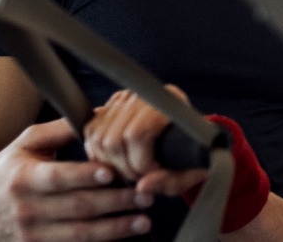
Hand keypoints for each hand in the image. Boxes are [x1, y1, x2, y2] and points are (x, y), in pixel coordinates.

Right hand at [0, 118, 153, 238]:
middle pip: (77, 208)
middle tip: (145, 195)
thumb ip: (60, 129)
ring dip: (115, 229)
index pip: (57, 178)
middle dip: (115, 202)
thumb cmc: (5, 173)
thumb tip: (99, 113)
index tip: (111, 172)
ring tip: (144, 221)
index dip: (85, 176)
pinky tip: (123, 238)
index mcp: (23, 179)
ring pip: (79, 235)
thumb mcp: (25, 144)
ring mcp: (32, 236)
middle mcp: (27, 210)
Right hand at [84, 86, 207, 196]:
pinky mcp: (111, 104)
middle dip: (123, 168)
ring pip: (97, 137)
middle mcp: (144, 96)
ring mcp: (125, 98)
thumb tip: (142, 186)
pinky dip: (98, 152)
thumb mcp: (189, 172)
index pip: (137, 135)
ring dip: (108, 163)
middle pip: (112, 139)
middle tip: (139, 177)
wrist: (190, 137)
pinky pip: (90, 131)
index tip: (152, 175)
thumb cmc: (192, 155)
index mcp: (168, 104)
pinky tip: (116, 161)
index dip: (140, 164)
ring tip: (129, 170)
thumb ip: (168, 181)